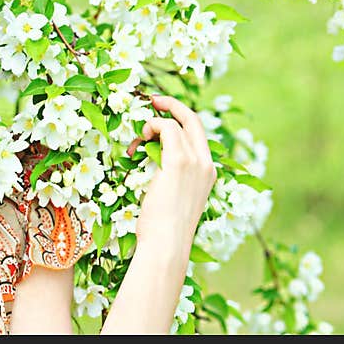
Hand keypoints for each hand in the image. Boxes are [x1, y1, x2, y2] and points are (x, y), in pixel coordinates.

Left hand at [125, 94, 217, 250]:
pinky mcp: (179, 161)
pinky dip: (149, 127)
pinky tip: (136, 145)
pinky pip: (165, 128)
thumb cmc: (162, 228)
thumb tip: (152, 162)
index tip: (161, 113)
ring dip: (151, 124)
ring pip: (175, 123)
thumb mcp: (171, 198)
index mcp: (207, 172)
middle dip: (173, 105)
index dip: (180, 119)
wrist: (167, 243)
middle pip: (194, 120)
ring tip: (136, 142)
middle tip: (152, 100)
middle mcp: (206, 164)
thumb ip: (169, 177)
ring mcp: (195, 162)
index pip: (197, 135)